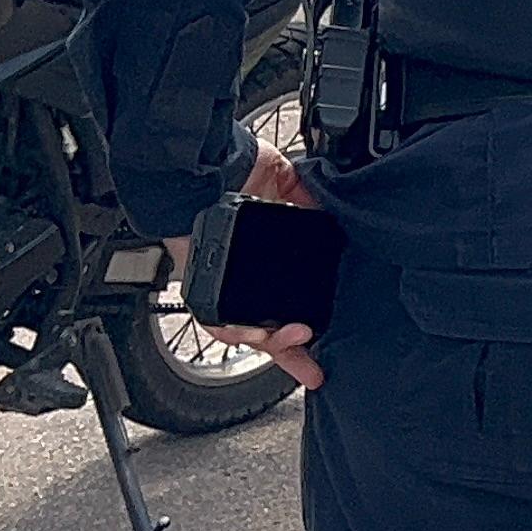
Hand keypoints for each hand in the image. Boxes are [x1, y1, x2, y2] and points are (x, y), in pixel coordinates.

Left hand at [165, 142, 323, 389]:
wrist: (198, 164)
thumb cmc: (232, 166)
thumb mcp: (284, 179)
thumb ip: (309, 197)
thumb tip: (334, 209)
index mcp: (264, 254)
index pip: (288, 296)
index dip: (308, 319)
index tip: (326, 339)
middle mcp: (242, 275)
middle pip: (268, 327)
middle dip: (292, 352)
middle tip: (313, 367)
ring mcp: (221, 284)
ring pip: (244, 330)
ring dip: (272, 343)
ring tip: (296, 340)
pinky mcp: (199, 286)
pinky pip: (216, 320)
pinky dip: (237, 331)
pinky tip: (257, 333)